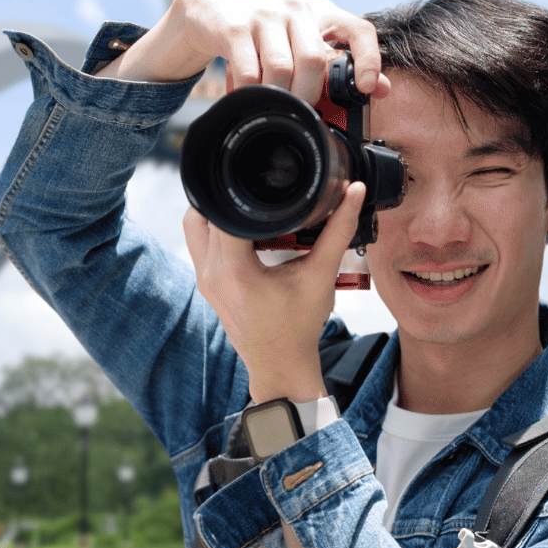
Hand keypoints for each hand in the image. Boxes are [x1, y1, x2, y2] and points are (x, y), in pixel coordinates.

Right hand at [105, 0, 390, 101]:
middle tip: (302, 114)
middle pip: (315, 59)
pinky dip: (251, 92)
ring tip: (273, 108)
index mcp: (321, 13)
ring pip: (281, 68)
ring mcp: (264, 14)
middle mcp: (296, 9)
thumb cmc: (264, 34)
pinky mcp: (234, 26)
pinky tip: (248, 97)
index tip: (368, 89)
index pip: (358, 29)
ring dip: (279, 97)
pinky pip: (249, 71)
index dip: (369, 59)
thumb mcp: (302, 43)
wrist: (209, 11)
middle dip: (309, 95)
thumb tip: (381, 88)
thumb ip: (337, 65)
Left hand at [184, 182, 368, 404]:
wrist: (281, 365)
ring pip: (194, 226)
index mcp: (234, 270)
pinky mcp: (206, 284)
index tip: (264, 182)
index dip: (244, 190)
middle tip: (257, 191)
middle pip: (205, 213)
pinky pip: (199, 243)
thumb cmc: (299, 327)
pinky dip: (215, 230)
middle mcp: (211, 272)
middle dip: (229, 197)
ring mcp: (204, 279)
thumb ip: (338, 230)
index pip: (227, 211)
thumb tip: (352, 192)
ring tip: (247, 207)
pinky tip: (243, 228)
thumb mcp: (321, 276)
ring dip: (215, 211)